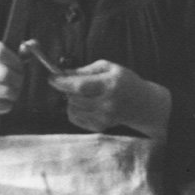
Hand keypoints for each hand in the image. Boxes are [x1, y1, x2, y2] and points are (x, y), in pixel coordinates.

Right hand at [0, 41, 23, 119]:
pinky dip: (6, 105)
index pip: (0, 50)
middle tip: (18, 83)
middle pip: (4, 73)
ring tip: (10, 93)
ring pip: (6, 90)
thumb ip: (17, 51)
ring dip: (13, 94)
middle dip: (17, 80)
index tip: (18, 67)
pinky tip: (0, 102)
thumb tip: (33, 44)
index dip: (14, 60)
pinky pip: (2, 105)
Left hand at [48, 60, 169, 139]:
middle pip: (74, 98)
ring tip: (82, 94)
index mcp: (110, 85)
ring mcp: (104, 118)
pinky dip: (75, 110)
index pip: (80, 85)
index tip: (52, 78)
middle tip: (71, 83)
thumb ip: (86, 69)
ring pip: (72, 109)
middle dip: (67, 89)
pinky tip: (85, 104)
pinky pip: (75, 119)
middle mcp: (107, 104)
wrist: (142, 105)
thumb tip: (64, 73)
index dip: (63, 82)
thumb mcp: (109, 67)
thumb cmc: (124, 81)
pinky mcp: (100, 127)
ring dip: (71, 100)